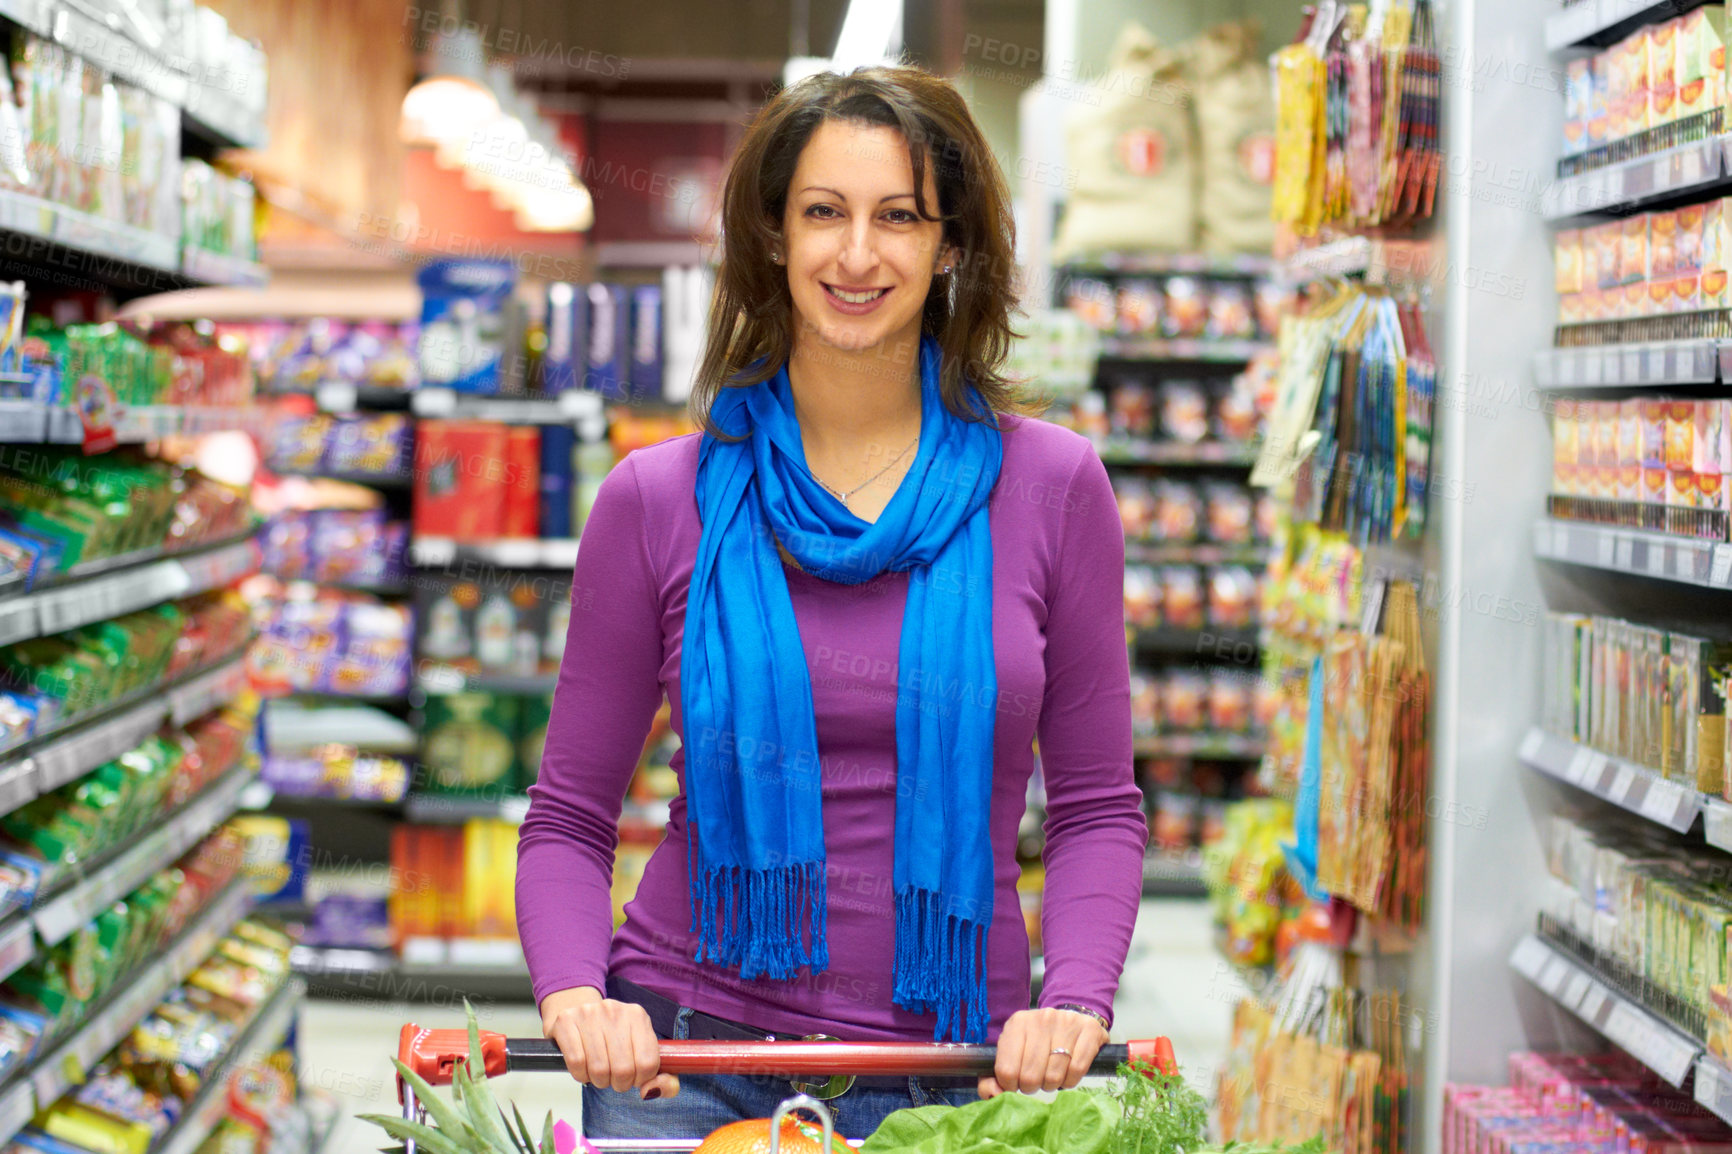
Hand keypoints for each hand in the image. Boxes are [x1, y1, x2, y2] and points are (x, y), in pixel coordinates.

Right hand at [540, 986, 679, 1099]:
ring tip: (600, 1073)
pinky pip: (577, 1063)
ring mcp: (589, 1014)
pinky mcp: (566, 1021)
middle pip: (624, 1069)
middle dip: (619, 1083)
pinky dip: (581, 1075)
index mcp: (638, 1016)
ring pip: (599, 1069)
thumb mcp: (640, 1050)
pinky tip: (584, 1068)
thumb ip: (662, 1078)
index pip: (648, 1063)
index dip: (641, 1079)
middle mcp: (615, 1011)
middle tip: (615, 1078)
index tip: (634, 1077)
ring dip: (599, 1081)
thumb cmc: (611, 1037)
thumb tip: (650, 1092)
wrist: (576, 1012)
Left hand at [979, 1007, 1107, 1097]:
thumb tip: (993, 1095)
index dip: (1010, 1086)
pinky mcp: (1089, 1030)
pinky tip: (1067, 1073)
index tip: (1016, 1084)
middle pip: (1030, 1075)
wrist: (1071, 1019)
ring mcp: (1066, 1022)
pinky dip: (1071, 1080)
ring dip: (1052, 1084)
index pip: (1006, 1069)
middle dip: (1032, 1086)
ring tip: (1051, 1075)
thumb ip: (992, 1077)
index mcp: (1017, 1023)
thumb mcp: (1011, 1052)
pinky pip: (1077, 1070)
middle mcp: (1041, 1018)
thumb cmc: (1037, 1042)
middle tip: (1037, 1080)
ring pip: (1054, 1075)